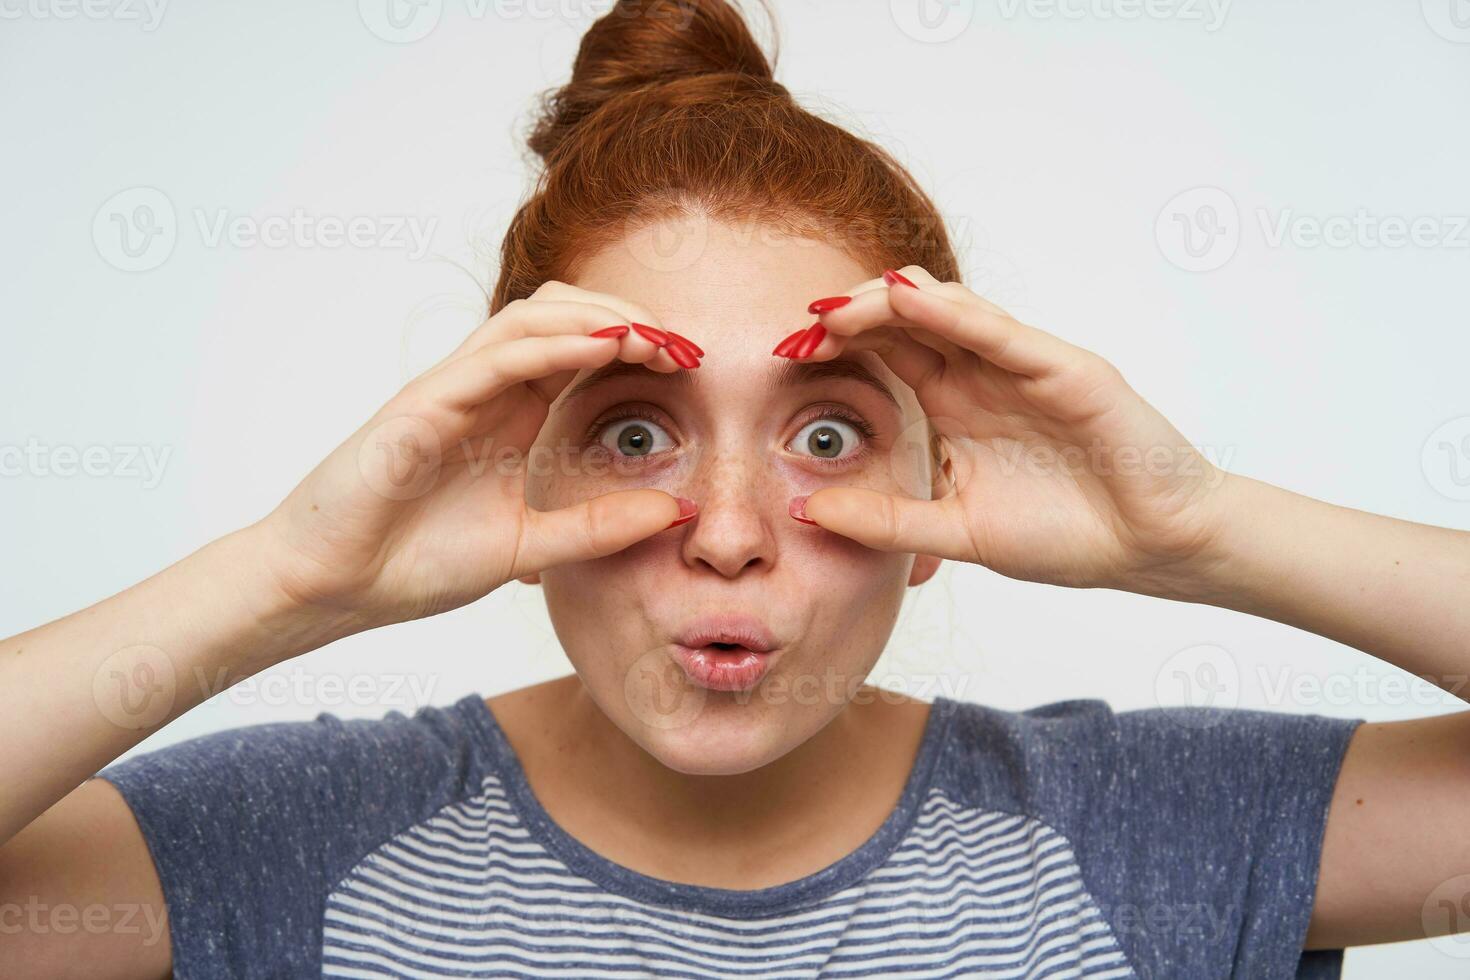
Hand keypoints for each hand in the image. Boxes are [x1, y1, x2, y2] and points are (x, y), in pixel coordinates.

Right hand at [255, 281, 704, 630]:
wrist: (332, 587)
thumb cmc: (414, 561)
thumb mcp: (532, 547)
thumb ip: (600, 527)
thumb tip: (678, 511)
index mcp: (513, 415)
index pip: (583, 351)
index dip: (639, 344)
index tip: (694, 365)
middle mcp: (487, 390)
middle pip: (565, 314)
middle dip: (630, 318)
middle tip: (686, 345)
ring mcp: (454, 390)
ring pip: (533, 317)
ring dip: (600, 317)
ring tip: (654, 336)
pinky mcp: (423, 403)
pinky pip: (497, 356)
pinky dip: (554, 342)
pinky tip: (602, 347)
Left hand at [788, 267, 1231, 596]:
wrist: (1152, 548)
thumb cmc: (1068, 535)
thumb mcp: (957, 532)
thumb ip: (887, 520)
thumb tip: (808, 510)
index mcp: (955, 407)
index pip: (885, 356)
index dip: (835, 347)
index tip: (781, 355)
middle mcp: (982, 376)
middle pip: (904, 322)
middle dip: (846, 317)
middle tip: (794, 329)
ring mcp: (1022, 366)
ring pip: (946, 311)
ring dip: (886, 304)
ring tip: (834, 311)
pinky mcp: (1064, 368)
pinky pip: (1000, 333)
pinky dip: (955, 314)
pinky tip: (909, 302)